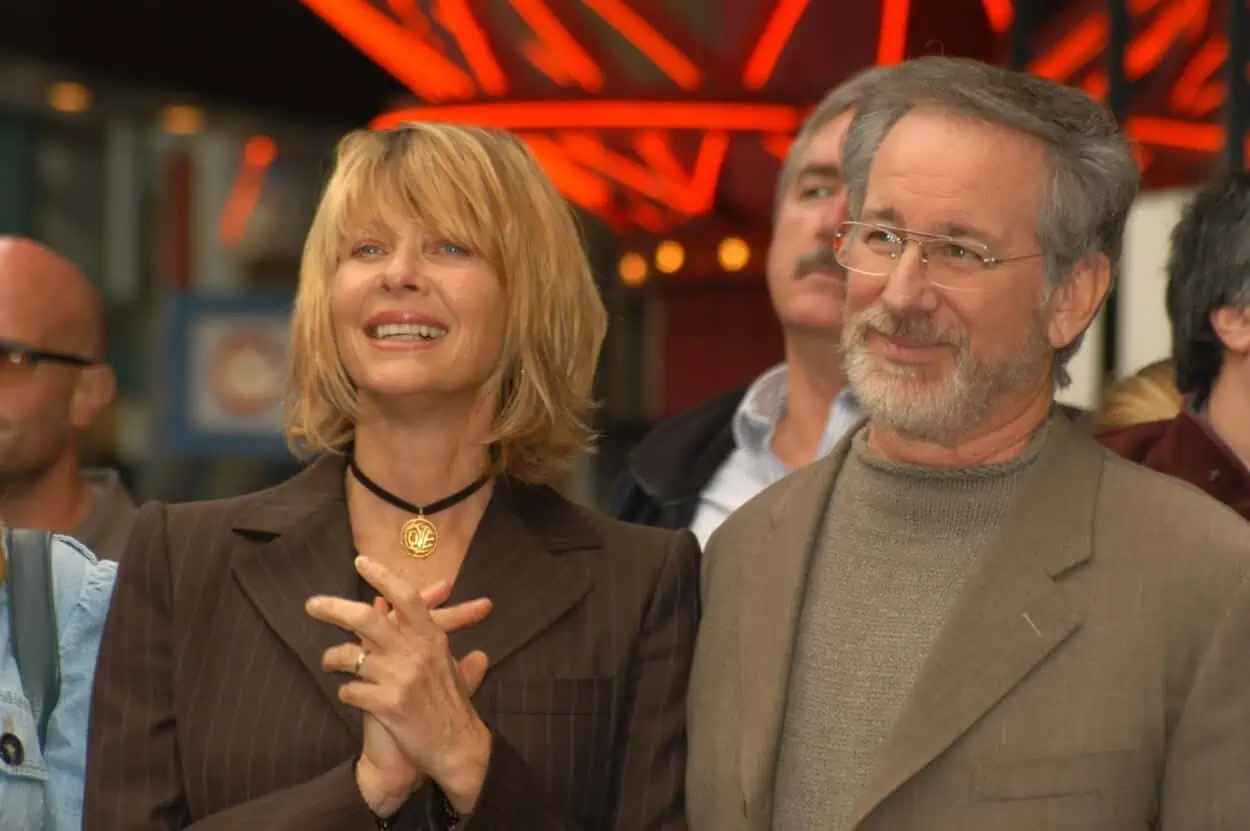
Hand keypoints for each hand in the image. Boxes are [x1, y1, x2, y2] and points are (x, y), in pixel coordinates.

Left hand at [307, 558, 493, 813]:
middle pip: (366, 619)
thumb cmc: (451, 703)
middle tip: (312, 605)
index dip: (382, 576)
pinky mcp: (388, 705)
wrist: (458, 746)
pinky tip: (349, 695)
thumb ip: (421, 633)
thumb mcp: (444, 661)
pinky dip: (345, 692)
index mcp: (432, 638)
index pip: (405, 597)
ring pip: (349, 656)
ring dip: (332, 659)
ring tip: (329, 663)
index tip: (361, 562)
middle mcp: (416, 653)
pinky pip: (349, 691)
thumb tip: (390, 606)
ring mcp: (401, 679)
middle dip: (333, 609)